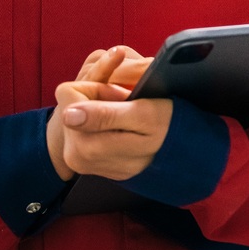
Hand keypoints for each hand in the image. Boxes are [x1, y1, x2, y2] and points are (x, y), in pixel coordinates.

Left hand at [45, 45, 172, 182]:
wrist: (182, 153)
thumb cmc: (167, 127)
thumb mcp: (142, 115)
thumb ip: (104, 114)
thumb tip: (67, 115)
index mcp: (86, 146)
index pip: (69, 93)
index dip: (97, 87)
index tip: (120, 96)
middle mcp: (77, 158)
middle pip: (70, 105)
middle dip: (97, 98)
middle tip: (126, 106)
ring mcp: (80, 162)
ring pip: (76, 115)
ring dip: (100, 109)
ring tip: (126, 117)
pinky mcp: (86, 161)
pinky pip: (84, 129)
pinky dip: (102, 122)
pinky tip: (122, 127)